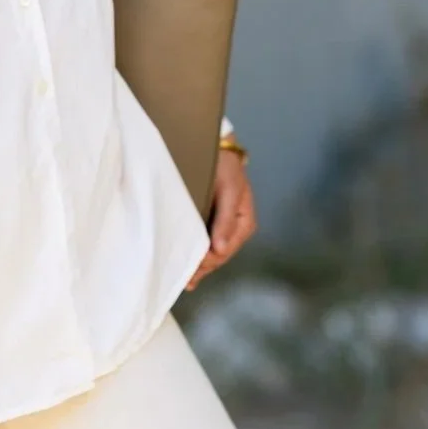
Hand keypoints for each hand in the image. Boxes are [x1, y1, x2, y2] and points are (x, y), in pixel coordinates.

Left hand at [186, 149, 256, 291]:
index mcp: (244, 224)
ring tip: (183, 280)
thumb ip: (225, 220)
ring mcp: (223, 227)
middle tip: (183, 281)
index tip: (191, 268)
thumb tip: (220, 250)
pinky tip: (186, 263)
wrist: (215, 147)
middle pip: (218, 256)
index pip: (225, 251)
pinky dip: (196, 253)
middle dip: (202, 268)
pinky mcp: (211, 222)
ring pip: (211, 252)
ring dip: (198, 265)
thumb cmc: (224, 167)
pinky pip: (205, 242)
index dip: (209, 262)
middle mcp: (235, 230)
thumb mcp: (229, 191)